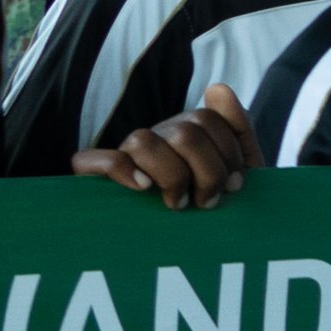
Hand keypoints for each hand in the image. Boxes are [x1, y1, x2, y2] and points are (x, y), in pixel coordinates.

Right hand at [72, 83, 255, 208]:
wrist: (187, 244)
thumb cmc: (210, 205)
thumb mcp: (235, 169)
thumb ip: (236, 127)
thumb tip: (217, 87)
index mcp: (185, 132)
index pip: (207, 119)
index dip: (229, 152)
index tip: (235, 185)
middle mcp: (155, 138)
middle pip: (184, 133)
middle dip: (208, 172)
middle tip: (208, 202)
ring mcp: (125, 155)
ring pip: (143, 141)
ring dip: (171, 176)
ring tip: (179, 203)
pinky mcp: (95, 177)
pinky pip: (95, 160)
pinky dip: (120, 170)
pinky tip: (143, 187)